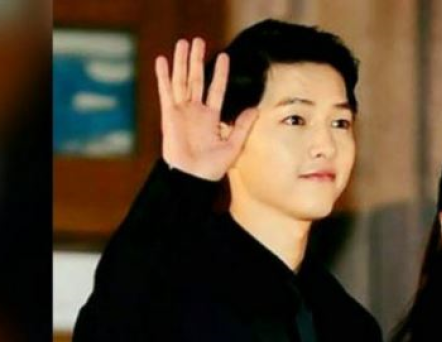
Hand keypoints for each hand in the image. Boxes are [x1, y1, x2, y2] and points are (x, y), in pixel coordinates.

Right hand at [155, 38, 258, 179]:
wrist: (193, 177)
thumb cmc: (213, 167)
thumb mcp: (233, 144)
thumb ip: (242, 126)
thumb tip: (255, 109)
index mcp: (211, 117)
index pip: (216, 89)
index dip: (220, 73)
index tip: (224, 56)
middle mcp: (196, 111)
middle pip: (196, 79)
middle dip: (197, 60)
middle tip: (198, 40)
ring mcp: (182, 111)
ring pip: (181, 80)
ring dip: (181, 62)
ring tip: (183, 42)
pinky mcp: (169, 115)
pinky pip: (166, 92)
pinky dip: (164, 76)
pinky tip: (163, 61)